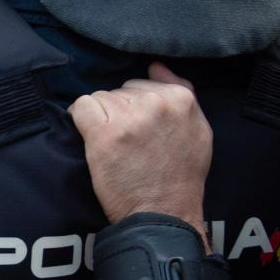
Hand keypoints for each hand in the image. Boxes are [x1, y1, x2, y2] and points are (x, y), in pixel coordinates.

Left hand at [68, 63, 213, 245]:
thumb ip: (182, 92)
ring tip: (116, 146)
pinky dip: (80, 119)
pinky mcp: (104, 135)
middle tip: (129, 142)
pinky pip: (81, 107)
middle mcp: (156, 103)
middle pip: (120, 90)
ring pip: (100, 98)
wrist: (163, 214)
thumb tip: (155, 65)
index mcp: (182, 98)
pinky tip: (91, 137)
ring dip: (102, 119)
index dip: (136, 107)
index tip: (139, 130)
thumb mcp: (199, 130)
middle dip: (120, 112)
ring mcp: (129, 118)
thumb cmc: (181, 176)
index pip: (142, 82)